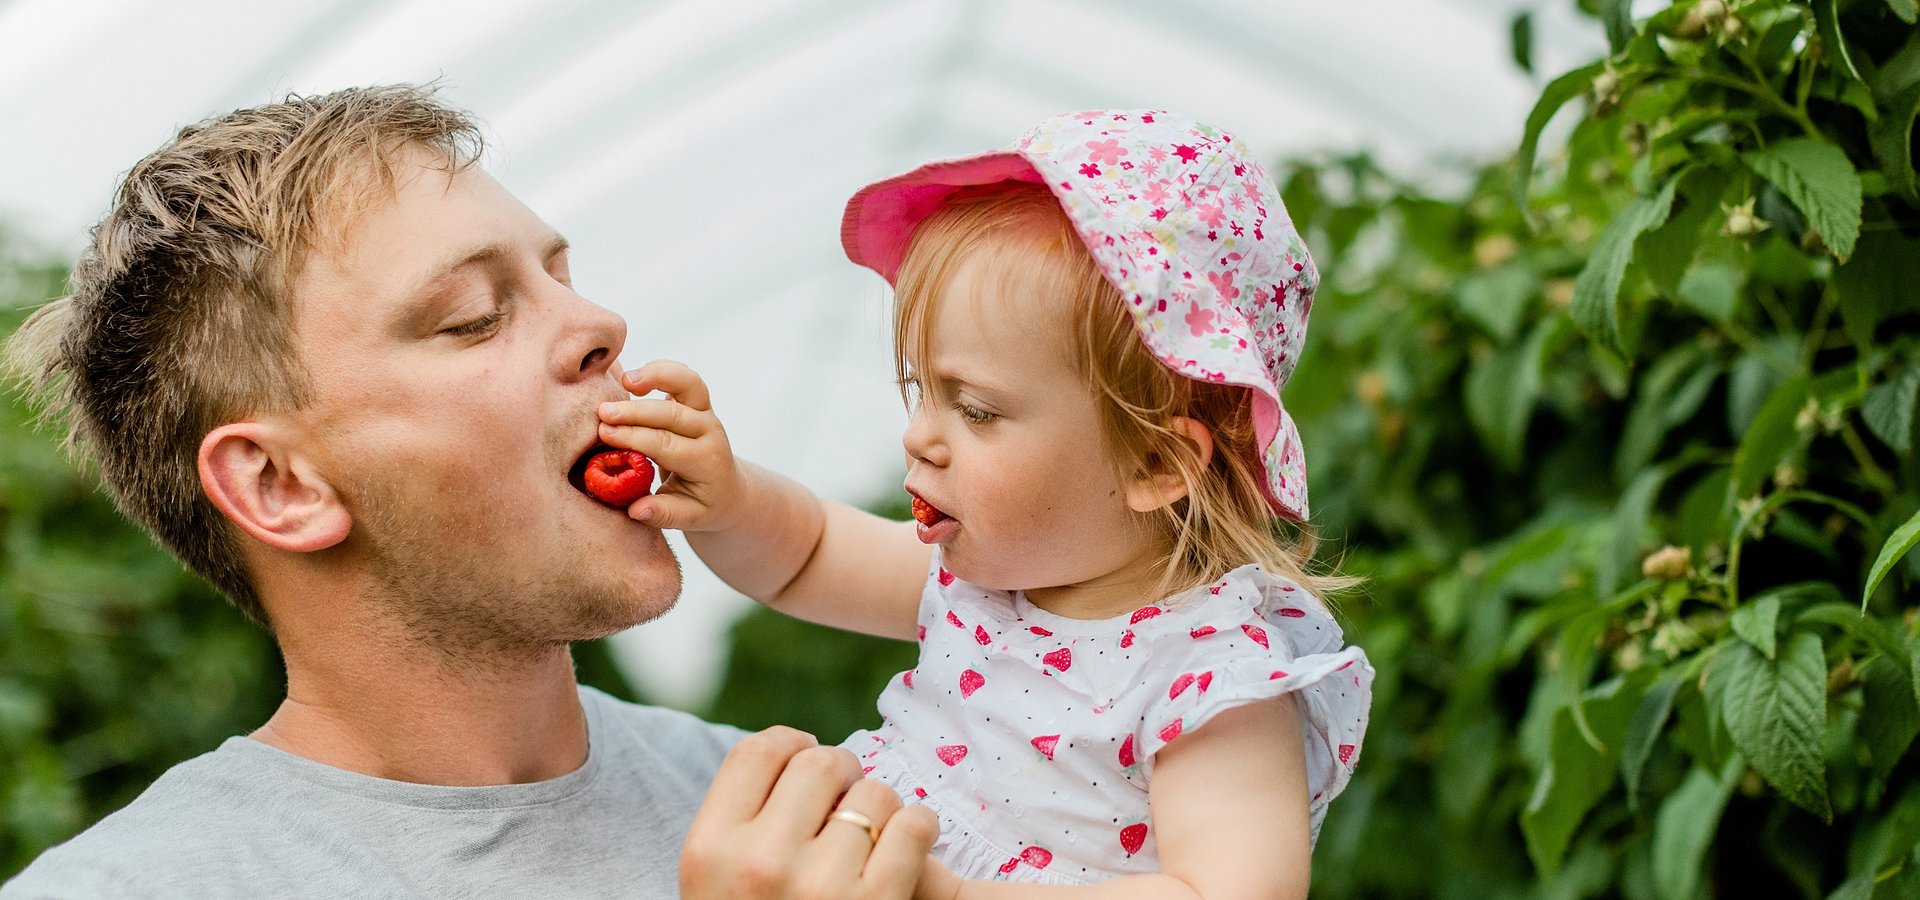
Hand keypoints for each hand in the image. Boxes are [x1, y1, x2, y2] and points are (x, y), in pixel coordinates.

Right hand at [598, 360, 743, 530]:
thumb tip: (636, 510)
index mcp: (706, 459)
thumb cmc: (704, 505)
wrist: (728, 490)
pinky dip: (659, 370)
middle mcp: (709, 431)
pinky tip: (632, 377)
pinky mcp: (696, 400)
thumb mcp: (689, 518)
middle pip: (672, 413)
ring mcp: (705, 411)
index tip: (606, 434)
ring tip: (625, 380)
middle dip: (636, 411)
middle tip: (603, 412)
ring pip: (687, 382)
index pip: (668, 444)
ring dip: (656, 376)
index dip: (636, 437)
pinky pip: (681, 377)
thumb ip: (664, 513)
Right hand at [680, 727, 937, 898]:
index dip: (792, 744)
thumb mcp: (717, 884)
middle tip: (848, 800)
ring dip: (883, 810)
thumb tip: (800, 749)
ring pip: (874, 793)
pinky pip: (914, 825)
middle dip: (843, 773)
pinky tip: (905, 852)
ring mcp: (820, 886)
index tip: (807, 761)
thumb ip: (742, 824)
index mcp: (707, 851)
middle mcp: (757, 863)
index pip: (757, 751)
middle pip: (819, 761)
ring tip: (870, 843)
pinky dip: (918, 831)